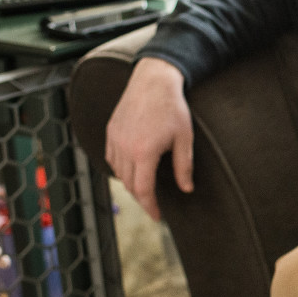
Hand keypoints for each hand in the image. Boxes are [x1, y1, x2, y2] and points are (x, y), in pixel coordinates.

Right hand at [104, 57, 193, 221]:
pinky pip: (111, 158)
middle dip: (142, 198)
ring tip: (146, 187)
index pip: (142, 190)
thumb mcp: (184, 139)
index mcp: (143, 152)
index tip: (158, 216)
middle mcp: (124, 148)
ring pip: (118, 173)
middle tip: (155, 204)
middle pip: (129, 185)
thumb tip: (187, 189)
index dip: (150, 207)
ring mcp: (114, 140)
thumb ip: (184, 166)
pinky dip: (121, 168)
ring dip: (131, 183)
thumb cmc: (172, 108)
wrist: (153, 80)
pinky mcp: (110, 132)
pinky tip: (134, 168)